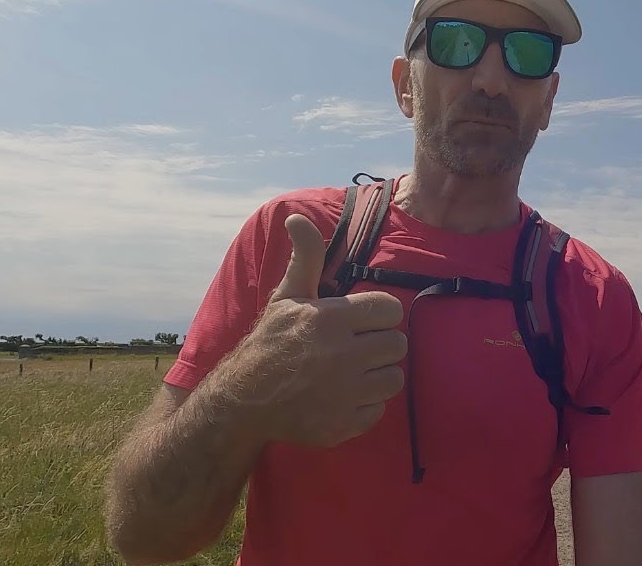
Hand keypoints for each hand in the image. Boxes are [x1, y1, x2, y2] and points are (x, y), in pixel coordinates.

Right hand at [241, 213, 406, 447]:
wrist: (243, 400)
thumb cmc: (270, 342)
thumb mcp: (287, 296)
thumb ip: (305, 257)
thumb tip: (297, 217)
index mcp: (332, 319)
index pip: (391, 310)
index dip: (379, 314)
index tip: (362, 321)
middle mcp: (342, 355)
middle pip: (397, 344)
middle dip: (380, 344)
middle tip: (356, 347)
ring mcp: (345, 394)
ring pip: (393, 379)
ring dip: (377, 375)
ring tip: (353, 372)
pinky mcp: (344, 425)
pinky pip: (378, 411)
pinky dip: (365, 406)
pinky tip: (343, 397)